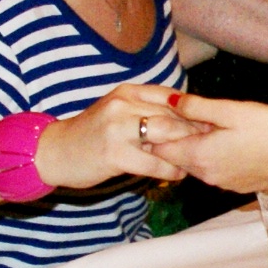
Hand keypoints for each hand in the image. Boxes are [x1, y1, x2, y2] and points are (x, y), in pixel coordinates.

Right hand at [35, 86, 203, 191]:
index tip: (212, 126)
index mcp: (128, 92)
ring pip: (167, 137)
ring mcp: (118, 128)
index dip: (195, 113)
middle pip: (174, 117)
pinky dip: (170, 171)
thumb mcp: (117, 112)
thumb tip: (187, 119)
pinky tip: (177, 175)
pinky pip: (154, 163)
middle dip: (196, 133)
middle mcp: (123, 105)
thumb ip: (146, 110)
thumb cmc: (91, 134)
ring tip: (197, 162)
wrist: (55, 152)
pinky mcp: (114, 153)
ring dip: (186, 152)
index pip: (172, 98)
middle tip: (212, 147)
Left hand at [153, 93, 267, 195]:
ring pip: (194, 165)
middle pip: (175, 158)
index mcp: (198, 154)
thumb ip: (198, 107)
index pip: (159, 148)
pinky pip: (213, 170)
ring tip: (209, 127)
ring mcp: (221, 183)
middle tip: (186, 117)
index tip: (164, 115)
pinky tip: (228, 143)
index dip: (157, 132)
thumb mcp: (232, 110)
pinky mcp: (236, 185)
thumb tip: (171, 101)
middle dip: (174, 139)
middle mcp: (205, 174)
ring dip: (194, 148)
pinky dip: (211, 157)